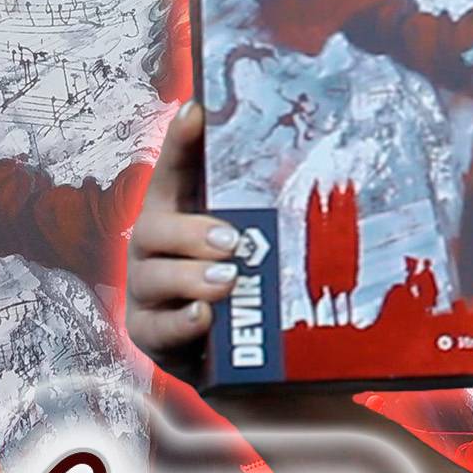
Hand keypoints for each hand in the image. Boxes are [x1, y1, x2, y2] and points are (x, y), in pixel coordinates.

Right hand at [124, 102, 243, 385]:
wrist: (239, 362)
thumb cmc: (250, 289)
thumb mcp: (261, 249)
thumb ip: (271, 217)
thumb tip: (325, 171)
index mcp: (180, 215)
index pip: (176, 173)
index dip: (181, 143)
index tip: (196, 110)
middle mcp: (154, 249)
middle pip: (153, 228)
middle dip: (192, 232)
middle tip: (232, 241)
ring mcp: (147, 292)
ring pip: (153, 278)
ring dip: (192, 277)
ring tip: (229, 281)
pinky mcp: (150, 334)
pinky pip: (158, 328)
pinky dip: (183, 322)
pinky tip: (204, 317)